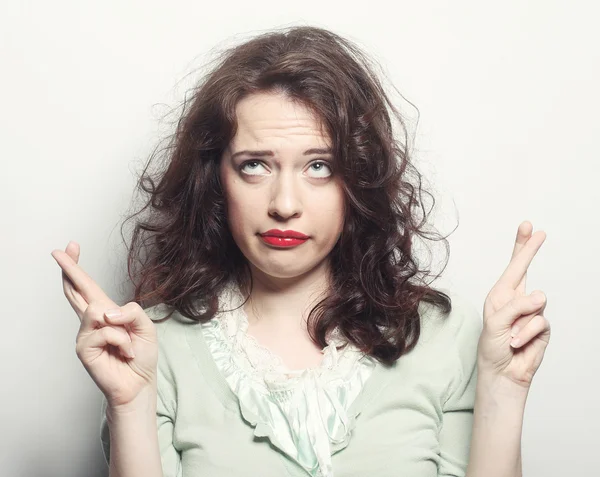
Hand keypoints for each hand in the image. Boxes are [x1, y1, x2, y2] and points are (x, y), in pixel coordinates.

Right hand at [51, 241, 157, 407]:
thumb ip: (131, 312)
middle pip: (75, 291)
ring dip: (122, 328)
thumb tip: (106, 313)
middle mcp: (92, 321)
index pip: (88, 287)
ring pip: (97, 310)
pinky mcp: (84, 348)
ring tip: (128, 344)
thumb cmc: (141, 356)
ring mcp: (86, 334)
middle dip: (70, 269)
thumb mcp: (146, 326)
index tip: (69, 247)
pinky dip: (121, 340)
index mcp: (107, 312)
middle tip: (58, 251)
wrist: (139, 383)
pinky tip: (124, 352)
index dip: (77, 268)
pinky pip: (105, 331)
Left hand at [477, 221, 550, 387]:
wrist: (503, 372)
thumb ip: (515, 306)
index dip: (521, 246)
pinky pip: (539, 322)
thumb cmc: (492, 347)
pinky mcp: (542, 327)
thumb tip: (540, 296)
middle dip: (529, 250)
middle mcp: (516, 299)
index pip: (513, 267)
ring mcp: (530, 312)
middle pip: (526, 270)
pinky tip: (517, 342)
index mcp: (500, 294)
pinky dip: (525, 333)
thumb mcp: (496, 323)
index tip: (527, 227)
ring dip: (519, 321)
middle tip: (537, 231)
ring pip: (534, 303)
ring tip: (509, 335)